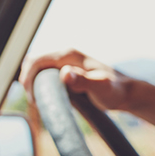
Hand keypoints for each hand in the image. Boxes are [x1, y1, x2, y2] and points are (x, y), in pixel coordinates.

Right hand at [19, 49, 137, 111]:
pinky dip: (40, 84)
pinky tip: (48, 98)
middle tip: (36, 101)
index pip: (36, 60)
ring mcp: (65, 62)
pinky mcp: (66, 70)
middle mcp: (65, 55)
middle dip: (28, 80)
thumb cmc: (115, 91)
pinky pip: (45, 73)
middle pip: (33, 62)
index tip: (33, 98)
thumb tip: (64, 74)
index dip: (28, 78)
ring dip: (33, 82)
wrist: (126, 92)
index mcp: (69, 54)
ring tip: (40, 101)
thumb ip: (83, 81)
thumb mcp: (100, 88)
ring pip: (38, 67)